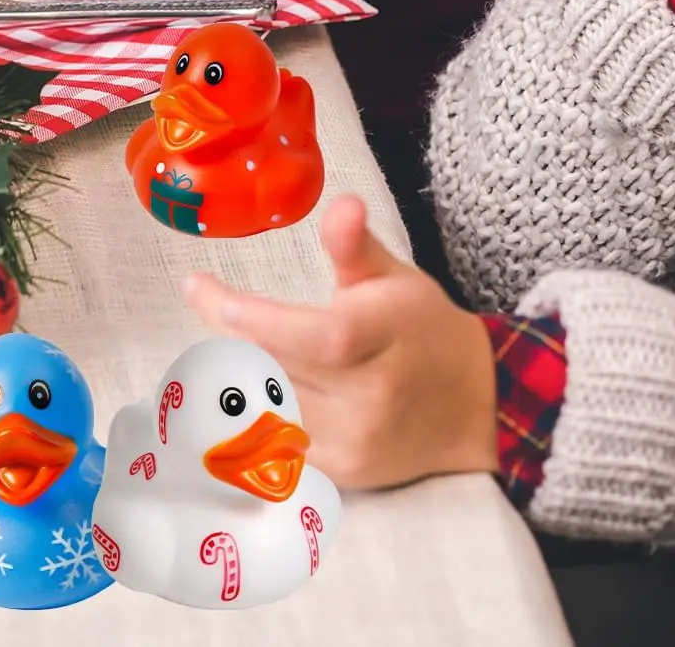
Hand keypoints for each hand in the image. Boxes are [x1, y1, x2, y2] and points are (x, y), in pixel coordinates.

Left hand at [184, 196, 498, 490]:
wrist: (471, 405)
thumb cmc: (422, 327)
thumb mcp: (394, 277)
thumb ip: (356, 245)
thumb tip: (341, 203)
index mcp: (383, 335)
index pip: (313, 335)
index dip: (253, 319)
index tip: (203, 291)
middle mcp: (370, 394)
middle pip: (276, 367)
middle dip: (229, 334)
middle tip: (207, 299)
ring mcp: (354, 440)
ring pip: (268, 405)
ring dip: (235, 372)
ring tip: (220, 342)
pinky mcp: (343, 471)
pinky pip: (279, 441)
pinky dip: (255, 412)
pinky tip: (237, 390)